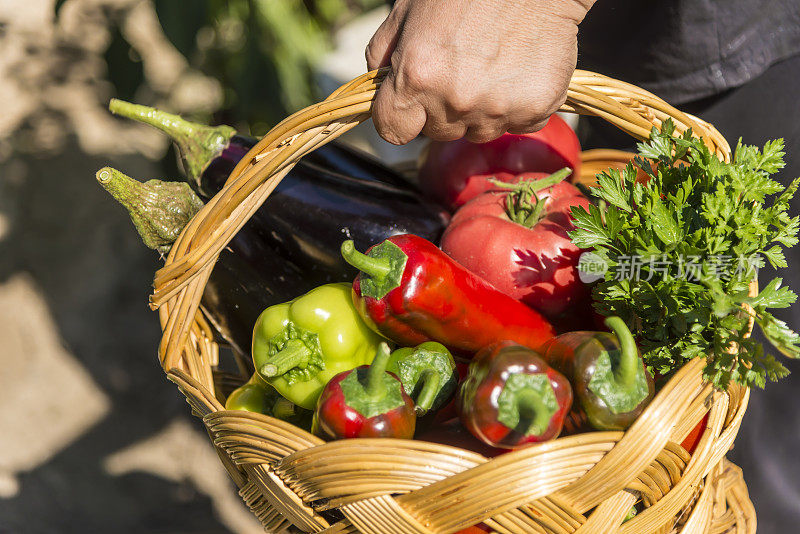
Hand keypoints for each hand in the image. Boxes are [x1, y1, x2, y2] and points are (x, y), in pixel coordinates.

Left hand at [366, 0, 593, 144]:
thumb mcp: (407, 10)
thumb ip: (383, 54)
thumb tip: (379, 85)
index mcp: (417, 76)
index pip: (393, 131)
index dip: (399, 117)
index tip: (410, 103)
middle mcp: (456, 100)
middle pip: (438, 133)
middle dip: (442, 109)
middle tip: (460, 69)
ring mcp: (497, 109)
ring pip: (478, 131)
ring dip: (479, 109)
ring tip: (490, 66)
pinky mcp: (534, 110)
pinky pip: (517, 124)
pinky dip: (517, 105)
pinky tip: (516, 71)